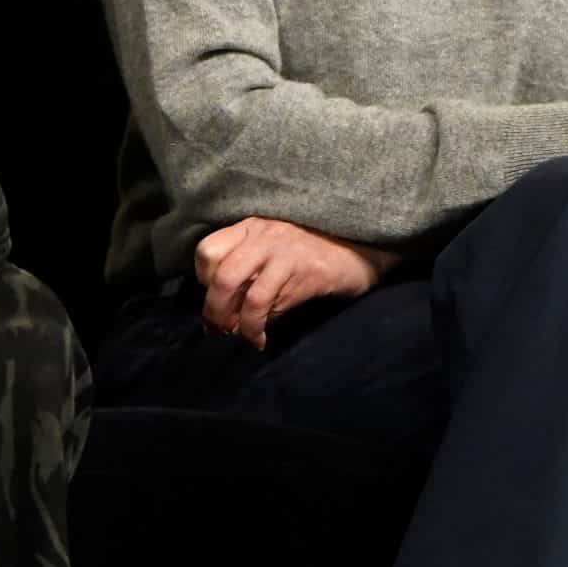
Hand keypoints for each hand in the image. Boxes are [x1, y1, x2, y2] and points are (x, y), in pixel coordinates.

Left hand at [194, 217, 398, 349]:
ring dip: (233, 321)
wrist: (363, 250)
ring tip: (239, 337)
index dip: (204, 280)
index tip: (216, 299)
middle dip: (212, 309)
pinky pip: (266, 301)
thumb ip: (251, 271)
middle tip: (216, 330)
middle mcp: (264, 234)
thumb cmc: (316, 254)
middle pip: (219, 272)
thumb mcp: (277, 252)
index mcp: (252, 227)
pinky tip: (260, 339)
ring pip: (240, 287)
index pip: (207, 250)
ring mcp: (283, 250)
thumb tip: (225, 314)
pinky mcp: (303, 269)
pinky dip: (256, 326)